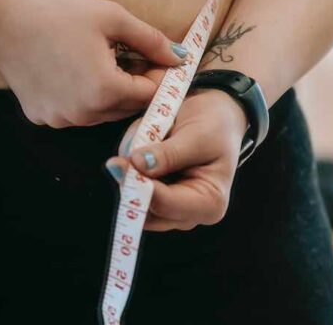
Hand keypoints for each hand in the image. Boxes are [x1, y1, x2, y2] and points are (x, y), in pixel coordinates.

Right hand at [0, 0, 186, 127]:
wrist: (0, 18)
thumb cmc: (56, 11)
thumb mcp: (111, 17)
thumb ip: (151, 40)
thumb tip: (180, 57)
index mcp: (105, 91)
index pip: (149, 94)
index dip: (157, 75)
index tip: (154, 56)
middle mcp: (83, 114)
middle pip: (126, 107)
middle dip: (133, 84)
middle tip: (125, 53)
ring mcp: (59, 119)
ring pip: (100, 112)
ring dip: (107, 92)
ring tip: (96, 58)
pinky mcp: (41, 116)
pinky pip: (73, 112)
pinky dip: (80, 96)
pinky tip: (69, 69)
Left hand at [105, 88, 247, 230]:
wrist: (216, 118)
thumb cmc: (214, 127)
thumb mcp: (197, 136)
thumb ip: (168, 154)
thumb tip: (136, 164)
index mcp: (209, 204)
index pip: (165, 204)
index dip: (138, 185)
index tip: (116, 164)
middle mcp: (189, 215)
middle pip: (145, 211)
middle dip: (131, 181)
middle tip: (120, 157)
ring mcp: (171, 210)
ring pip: (133, 201)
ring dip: (129, 173)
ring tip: (143, 144)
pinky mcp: (156, 199)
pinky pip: (131, 189)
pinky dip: (130, 169)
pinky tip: (143, 149)